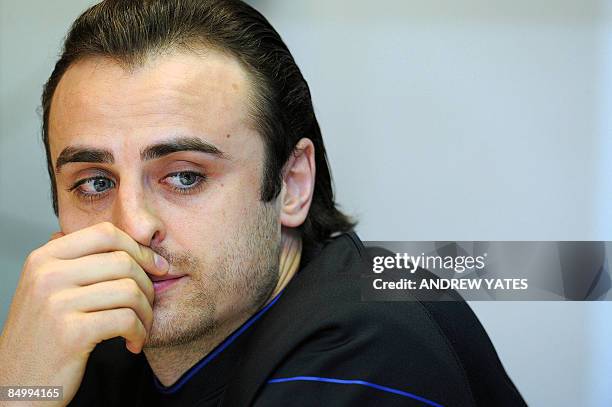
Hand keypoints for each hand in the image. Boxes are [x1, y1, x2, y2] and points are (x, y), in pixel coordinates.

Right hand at [0, 222, 168, 405]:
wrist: (17, 385)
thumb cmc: (42, 336)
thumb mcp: (47, 289)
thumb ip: (76, 261)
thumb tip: (120, 238)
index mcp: (44, 258)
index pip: (105, 233)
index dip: (139, 248)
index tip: (156, 266)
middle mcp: (47, 275)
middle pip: (123, 261)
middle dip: (148, 283)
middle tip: (149, 304)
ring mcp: (56, 303)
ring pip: (130, 290)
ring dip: (146, 312)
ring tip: (141, 327)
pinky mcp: (71, 333)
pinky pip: (126, 319)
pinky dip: (139, 332)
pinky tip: (133, 343)